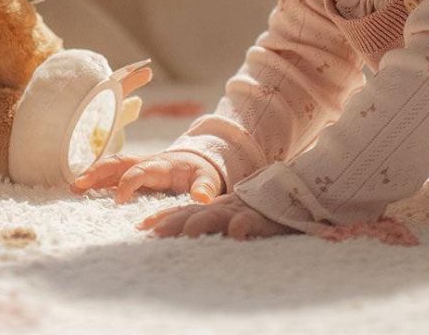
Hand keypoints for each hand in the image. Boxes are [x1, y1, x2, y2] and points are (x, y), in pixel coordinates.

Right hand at [70, 150, 224, 203]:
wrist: (199, 162)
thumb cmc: (202, 173)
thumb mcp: (209, 180)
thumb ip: (206, 188)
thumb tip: (202, 198)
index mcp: (161, 165)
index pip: (140, 171)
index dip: (128, 184)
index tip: (118, 201)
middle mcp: (145, 163)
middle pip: (117, 162)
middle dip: (98, 172)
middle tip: (79, 185)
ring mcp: (137, 166)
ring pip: (110, 166)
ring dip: (92, 175)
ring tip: (73, 188)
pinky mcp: (132, 173)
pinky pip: (111, 174)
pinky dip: (95, 180)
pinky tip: (80, 190)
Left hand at [137, 192, 296, 239]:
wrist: (286, 193)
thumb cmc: (254, 213)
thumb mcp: (227, 217)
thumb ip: (205, 223)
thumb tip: (180, 236)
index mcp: (212, 209)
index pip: (182, 213)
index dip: (163, 219)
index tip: (141, 229)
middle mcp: (222, 208)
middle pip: (194, 214)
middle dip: (173, 223)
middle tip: (154, 233)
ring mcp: (241, 211)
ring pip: (219, 216)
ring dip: (203, 222)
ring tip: (189, 231)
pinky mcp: (263, 217)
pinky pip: (253, 221)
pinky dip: (245, 224)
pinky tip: (237, 231)